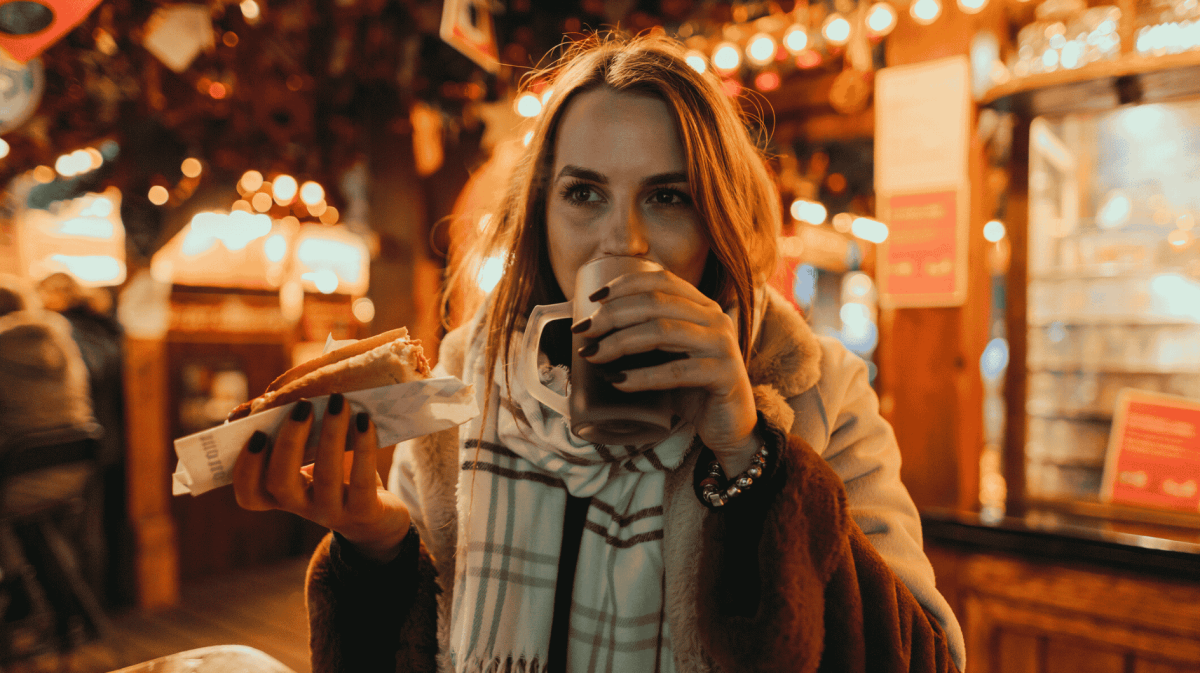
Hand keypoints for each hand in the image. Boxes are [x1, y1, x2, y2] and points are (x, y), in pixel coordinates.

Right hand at [232, 394, 410, 562]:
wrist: (382, 514)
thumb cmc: (342, 475)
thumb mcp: (315, 456)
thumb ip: (294, 433)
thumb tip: (270, 399)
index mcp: (283, 494)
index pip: (250, 494)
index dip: (247, 468)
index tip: (258, 433)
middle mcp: (303, 507)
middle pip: (281, 482)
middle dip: (289, 441)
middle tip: (302, 405)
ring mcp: (333, 512)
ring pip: (326, 478)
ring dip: (331, 435)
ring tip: (339, 402)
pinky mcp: (364, 513)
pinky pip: (361, 482)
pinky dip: (363, 448)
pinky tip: (364, 421)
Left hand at [571, 269, 759, 474]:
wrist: (728, 426)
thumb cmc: (690, 390)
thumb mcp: (665, 356)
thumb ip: (641, 339)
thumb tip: (590, 331)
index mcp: (701, 306)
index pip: (661, 280)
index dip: (625, 284)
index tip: (593, 298)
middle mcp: (714, 318)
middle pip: (656, 303)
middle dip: (612, 314)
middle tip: (583, 331)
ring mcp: (722, 344)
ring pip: (663, 332)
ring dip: (620, 342)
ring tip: (593, 355)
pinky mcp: (725, 374)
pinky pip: (676, 372)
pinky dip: (642, 376)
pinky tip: (618, 381)